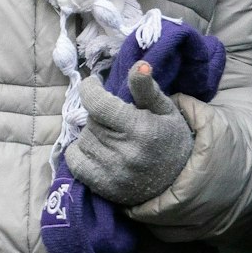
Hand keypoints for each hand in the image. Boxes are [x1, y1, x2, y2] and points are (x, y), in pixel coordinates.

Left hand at [66, 64, 193, 205]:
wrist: (177, 180)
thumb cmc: (169, 137)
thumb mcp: (165, 109)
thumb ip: (147, 88)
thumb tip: (140, 65)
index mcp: (140, 130)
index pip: (98, 104)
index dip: (90, 89)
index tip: (94, 84)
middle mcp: (124, 153)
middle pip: (91, 120)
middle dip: (99, 114)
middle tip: (114, 118)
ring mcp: (112, 173)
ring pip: (83, 138)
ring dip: (92, 133)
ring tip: (111, 135)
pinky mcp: (103, 187)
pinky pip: (74, 160)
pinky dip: (80, 151)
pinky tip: (97, 149)